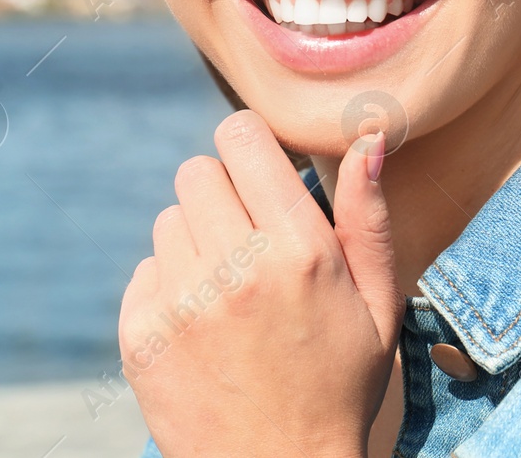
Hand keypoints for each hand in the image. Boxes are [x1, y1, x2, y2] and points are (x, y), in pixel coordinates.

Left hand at [120, 110, 401, 457]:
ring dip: (197, 240)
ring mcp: (181, 303)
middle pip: (198, 171)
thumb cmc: (340, 384)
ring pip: (169, 219)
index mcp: (300, 251)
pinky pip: (145, 269)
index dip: (251, 147)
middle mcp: (235, 269)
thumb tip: (367, 139)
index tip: (264, 174)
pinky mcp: (141, 335)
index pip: (241, 137)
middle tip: (251, 239)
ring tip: (231, 289)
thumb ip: (369, 217)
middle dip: (225, 193)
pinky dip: (170, 285)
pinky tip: (204, 323)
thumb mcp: (379, 303)